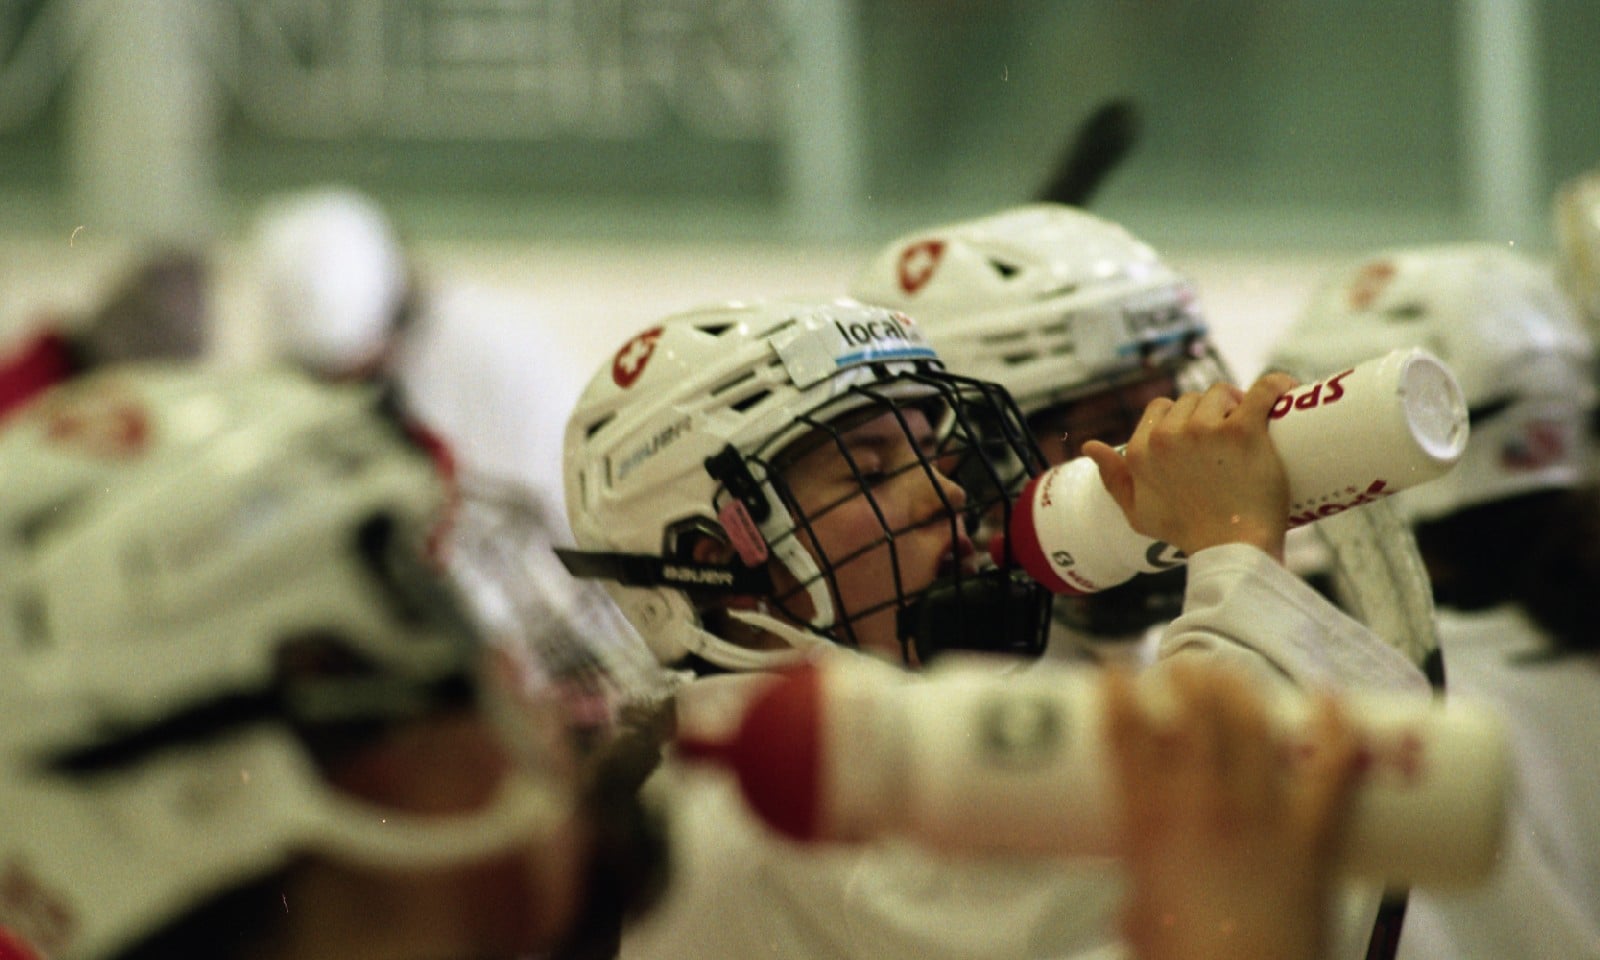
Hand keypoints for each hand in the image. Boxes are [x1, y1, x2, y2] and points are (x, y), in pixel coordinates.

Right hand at [1082, 373, 1295, 560]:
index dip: (1181, 418)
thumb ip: (1113, 479)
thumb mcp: (1138, 512)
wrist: (1232, 550)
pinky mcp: (1242, 430)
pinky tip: (1284, 391)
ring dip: (1235, 402)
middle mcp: (1167, 436)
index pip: (1159, 409)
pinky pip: (1262, 390)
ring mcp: (1205, 430)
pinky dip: (1275, 386)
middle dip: (1210, 410)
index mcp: (1140, 452)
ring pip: (1221, 393)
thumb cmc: (1187, 534)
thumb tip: (1090, 447)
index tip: (1201, 433)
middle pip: (1191, 399)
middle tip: (1230, 435)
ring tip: (1251, 425)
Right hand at [1103, 660, 1361, 959]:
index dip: (1118, 690)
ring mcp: (1262, 815)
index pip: (1126, 732)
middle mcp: (1205, 804)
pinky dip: (1336, 729)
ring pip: (1251, 726)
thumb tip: (1140, 889)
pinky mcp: (1310, 836)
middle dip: (1185, 678)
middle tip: (1179, 672)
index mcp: (1150, 821)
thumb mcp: (1138, 916)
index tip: (1115, 672)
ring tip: (1228, 675)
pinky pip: (1332, 771)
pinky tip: (1330, 699)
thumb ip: (1140, 888)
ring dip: (1238, 688)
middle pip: (1195, 715)